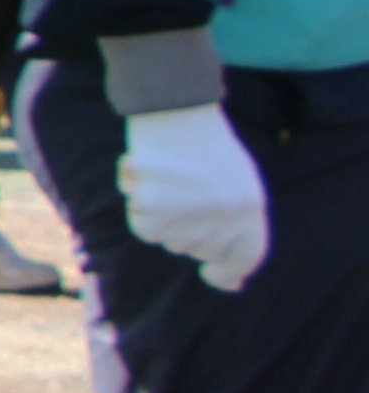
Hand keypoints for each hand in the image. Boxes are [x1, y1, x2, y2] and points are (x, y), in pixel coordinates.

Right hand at [116, 103, 267, 290]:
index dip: (228, 272)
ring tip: (167, 179)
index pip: (245, 258)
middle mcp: (225, 217)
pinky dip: (141, 207)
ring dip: (164, 216)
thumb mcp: (237, 183)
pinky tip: (146, 179)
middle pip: (200, 250)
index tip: (214, 277)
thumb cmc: (205, 144)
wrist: (174, 107)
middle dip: (189, 228)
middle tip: (184, 191)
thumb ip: (237, 229)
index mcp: (252, 208)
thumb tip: (231, 285)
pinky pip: (146, 228)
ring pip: (171, 240)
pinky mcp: (155, 210)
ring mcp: (190, 215)